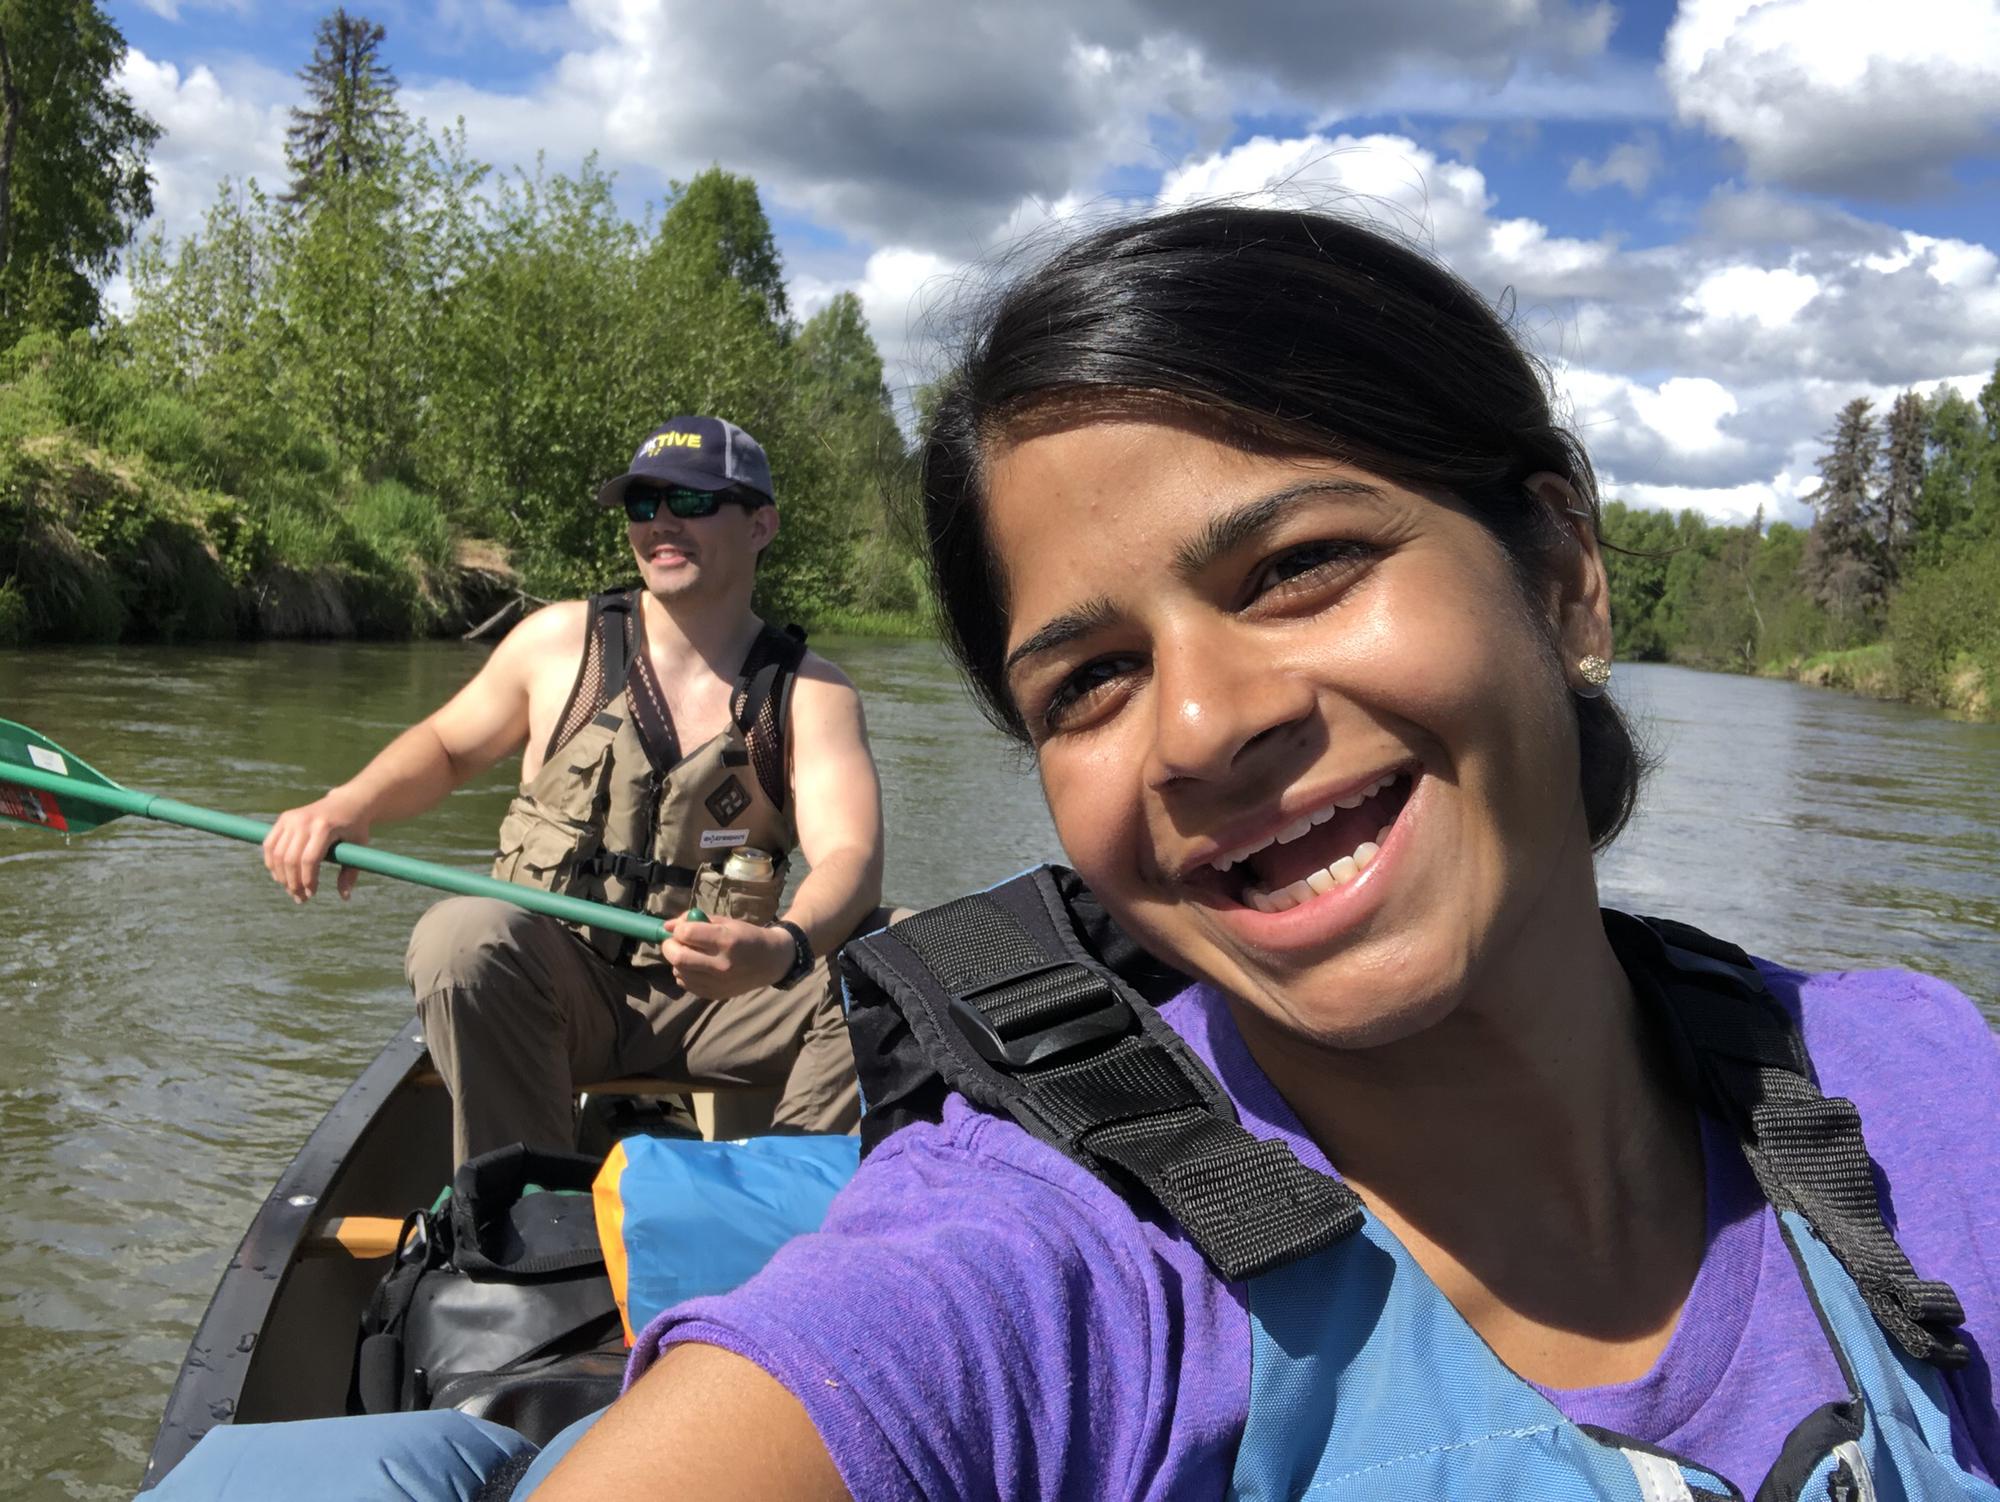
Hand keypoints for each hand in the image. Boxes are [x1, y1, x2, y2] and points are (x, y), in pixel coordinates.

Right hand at [262, 791, 369, 903]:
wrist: (347, 802)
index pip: (309, 859)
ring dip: (281, 876)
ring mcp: (292, 818)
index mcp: (325, 827)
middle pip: (291, 859)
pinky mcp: (284, 818)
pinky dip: (272, 862)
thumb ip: (350, 872)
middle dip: (293, 883)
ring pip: (277, 854)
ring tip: (290, 889)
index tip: (311, 894)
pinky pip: (270, 844)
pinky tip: (280, 876)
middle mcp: (305, 821)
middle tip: (300, 898)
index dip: (308, 880)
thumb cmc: (355, 828)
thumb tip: (345, 897)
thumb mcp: (358, 847)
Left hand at [659, 916, 791, 998]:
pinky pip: (686, 984)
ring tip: (688, 954)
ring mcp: (718, 983)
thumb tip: (667, 926)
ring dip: (676, 961)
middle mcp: (721, 964)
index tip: (680, 928)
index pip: (687, 934)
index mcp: (727, 941)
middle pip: (678, 958)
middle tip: (673, 942)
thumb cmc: (747, 936)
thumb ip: (696, 921)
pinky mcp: (715, 995)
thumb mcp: (726, 922)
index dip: (678, 929)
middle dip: (669, 947)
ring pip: (679, 972)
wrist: (771, 961)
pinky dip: (684, 974)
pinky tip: (694, 967)